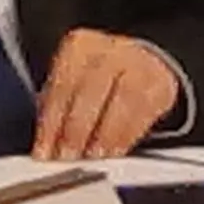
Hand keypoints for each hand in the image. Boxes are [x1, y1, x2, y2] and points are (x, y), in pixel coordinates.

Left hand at [31, 30, 184, 161]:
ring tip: (92, 156)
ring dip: (104, 134)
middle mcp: (110, 51)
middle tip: (66, 156)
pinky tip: (114, 150)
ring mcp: (138, 65)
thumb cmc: (97, 80)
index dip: (50, 123)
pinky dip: (127, 135)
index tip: (43, 151)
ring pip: (121, 100)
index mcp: (80, 46)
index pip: (61, 86)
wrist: (141, 63)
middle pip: (90, 90)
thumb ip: (58, 111)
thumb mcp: (72, 85)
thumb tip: (47, 145)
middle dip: (76, 129)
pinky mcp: (160, 84)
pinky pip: (143, 112)